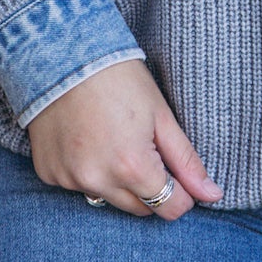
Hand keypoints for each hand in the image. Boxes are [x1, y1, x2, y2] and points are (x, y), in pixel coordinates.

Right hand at [26, 58, 223, 219]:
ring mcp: (69, 179)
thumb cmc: (120, 78)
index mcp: (132, 166)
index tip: (176, 172)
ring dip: (116, 181)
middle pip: (139, 208)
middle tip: (143, 147)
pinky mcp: (48, 174)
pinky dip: (86, 171)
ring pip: (106, 198)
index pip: (169, 208)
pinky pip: (76, 185)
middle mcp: (98, 181)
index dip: (181, 193)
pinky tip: (85, 139)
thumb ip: (186, 161)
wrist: (64, 53)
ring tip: (112, 139)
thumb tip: (213, 195)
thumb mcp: (161, 116)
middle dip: (149, 187)